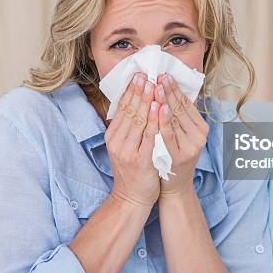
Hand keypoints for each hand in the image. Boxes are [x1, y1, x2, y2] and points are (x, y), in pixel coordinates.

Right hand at [105, 72, 160, 206]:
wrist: (131, 198)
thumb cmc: (132, 170)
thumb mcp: (124, 146)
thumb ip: (127, 127)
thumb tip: (133, 101)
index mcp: (113, 136)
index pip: (121, 108)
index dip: (130, 91)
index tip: (139, 75)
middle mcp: (117, 142)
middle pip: (129, 111)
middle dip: (139, 91)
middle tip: (147, 74)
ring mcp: (128, 151)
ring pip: (138, 120)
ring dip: (146, 100)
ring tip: (153, 84)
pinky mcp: (141, 160)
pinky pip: (149, 136)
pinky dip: (155, 120)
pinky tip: (159, 107)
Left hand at [155, 73, 208, 197]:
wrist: (174, 188)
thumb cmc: (173, 158)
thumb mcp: (181, 135)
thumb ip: (179, 117)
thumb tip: (172, 91)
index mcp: (200, 128)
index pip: (186, 104)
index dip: (175, 88)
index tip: (164, 74)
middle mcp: (199, 136)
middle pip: (181, 108)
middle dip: (169, 90)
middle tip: (159, 75)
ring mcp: (190, 146)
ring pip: (176, 119)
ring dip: (165, 100)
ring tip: (156, 85)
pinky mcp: (179, 156)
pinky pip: (169, 135)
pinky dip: (163, 120)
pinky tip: (157, 108)